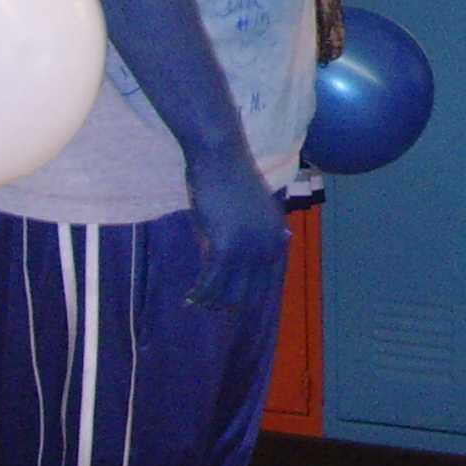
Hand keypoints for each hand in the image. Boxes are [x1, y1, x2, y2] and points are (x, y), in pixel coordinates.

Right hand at [184, 146, 289, 311]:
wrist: (220, 155)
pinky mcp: (225, 249)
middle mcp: (267, 248)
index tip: (235, 310)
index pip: (268, 283)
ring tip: (197, 304)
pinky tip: (189, 298)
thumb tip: (261, 256)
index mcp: (276, 238)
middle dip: (229, 306)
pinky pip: (211, 283)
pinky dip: (199, 294)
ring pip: (228, 293)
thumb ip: (257, 234)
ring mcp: (248, 250)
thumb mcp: (252, 210)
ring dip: (211, 303)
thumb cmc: (231, 177)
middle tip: (211, 309)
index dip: (250, 298)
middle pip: (249, 294)